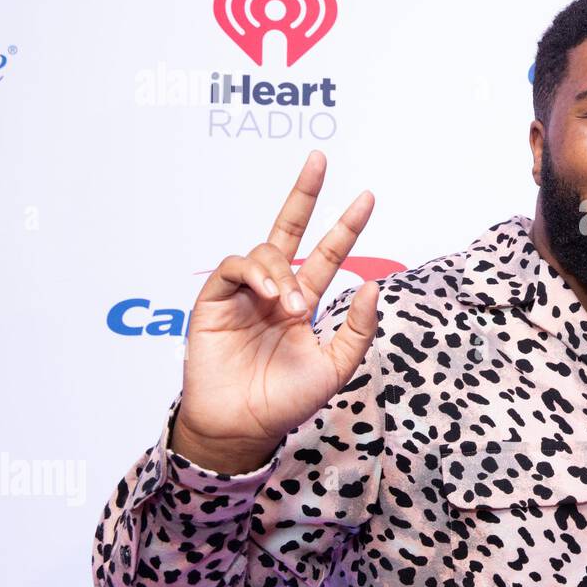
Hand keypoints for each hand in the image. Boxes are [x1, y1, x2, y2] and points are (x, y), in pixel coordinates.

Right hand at [171, 151, 379, 473]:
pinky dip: (256, 272)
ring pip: (265, 252)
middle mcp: (275, 291)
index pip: (328, 254)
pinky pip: (234, 266)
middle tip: (320, 160)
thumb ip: (356, 328)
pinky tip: (272, 294)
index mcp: (304, 302)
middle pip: (288, 230)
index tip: (367, 197)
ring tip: (295, 307)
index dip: (346, 226)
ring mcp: (243, 293)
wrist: (245, 427)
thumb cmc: (287, 400)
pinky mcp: (213, 300)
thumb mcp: (336, 366)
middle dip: (304, 194)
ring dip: (285, 273)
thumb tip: (373, 285)